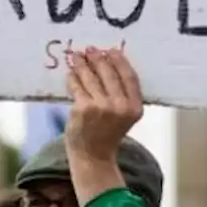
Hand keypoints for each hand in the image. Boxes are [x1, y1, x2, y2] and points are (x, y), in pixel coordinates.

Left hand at [65, 47, 142, 161]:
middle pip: (109, 73)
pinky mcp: (83, 108)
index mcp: (135, 107)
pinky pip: (77, 86)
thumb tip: (108, 63)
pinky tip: (70, 72)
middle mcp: (120, 106)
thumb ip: (122, 95)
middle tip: (90, 49)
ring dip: (82, 64)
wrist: (94, 156)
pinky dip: (73, 77)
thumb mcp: (125, 115)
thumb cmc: (108, 133)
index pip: (129, 77)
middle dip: (98, 58)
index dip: (120, 61)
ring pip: (91, 77)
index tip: (111, 50)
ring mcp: (101, 107)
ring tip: (77, 56)